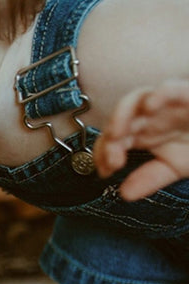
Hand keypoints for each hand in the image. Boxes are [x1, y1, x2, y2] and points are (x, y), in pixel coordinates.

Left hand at [95, 80, 188, 199]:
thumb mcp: (175, 167)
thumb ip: (150, 178)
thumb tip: (124, 194)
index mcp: (141, 133)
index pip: (111, 140)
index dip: (102, 155)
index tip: (105, 172)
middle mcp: (148, 117)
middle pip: (118, 121)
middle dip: (110, 140)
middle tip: (113, 159)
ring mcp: (164, 104)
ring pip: (135, 100)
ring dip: (122, 116)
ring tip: (118, 134)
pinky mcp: (186, 94)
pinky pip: (169, 89)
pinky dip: (159, 94)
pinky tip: (150, 106)